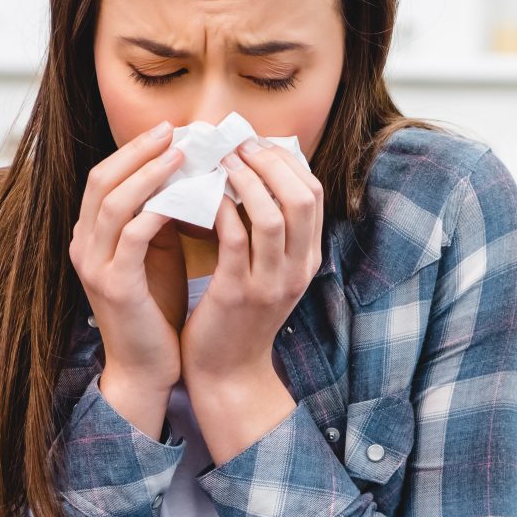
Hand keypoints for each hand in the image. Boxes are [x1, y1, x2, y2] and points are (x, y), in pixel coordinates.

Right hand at [70, 121, 190, 391]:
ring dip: (149, 174)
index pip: (104, 177)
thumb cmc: (157, 310)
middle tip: (174, 131)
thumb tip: (189, 175)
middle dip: (139, 151)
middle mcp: (84, 245)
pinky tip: (185, 199)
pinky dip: (158, 211)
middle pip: (102, 180)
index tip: (169, 131)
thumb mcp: (158, 253)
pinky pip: (133, 236)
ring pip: (114, 202)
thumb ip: (162, 216)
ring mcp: (94, 265)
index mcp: (91, 235)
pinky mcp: (114, 286)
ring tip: (182, 156)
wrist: (147, 368)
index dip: (134, 150)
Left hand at [179, 137, 323, 388]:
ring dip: (245, 179)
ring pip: (272, 214)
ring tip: (220, 161)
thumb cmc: (239, 317)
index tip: (256, 143)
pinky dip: (220, 209)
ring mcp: (270, 282)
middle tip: (238, 144)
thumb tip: (253, 175)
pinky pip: (234, 238)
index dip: (286, 161)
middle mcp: (297, 269)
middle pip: (302, 197)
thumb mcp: (269, 273)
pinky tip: (203, 194)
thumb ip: (269, 232)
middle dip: (270, 161)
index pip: (313, 193)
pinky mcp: (237, 292)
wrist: (227, 373)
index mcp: (307, 259)